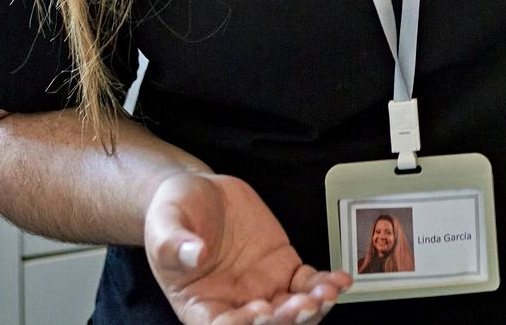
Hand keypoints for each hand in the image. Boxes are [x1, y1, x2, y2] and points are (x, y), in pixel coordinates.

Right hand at [145, 172, 350, 324]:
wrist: (200, 193)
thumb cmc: (175, 214)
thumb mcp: (164, 223)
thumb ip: (174, 242)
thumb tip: (193, 253)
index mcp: (200, 305)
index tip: (260, 311)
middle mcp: (234, 305)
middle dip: (285, 320)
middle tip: (303, 305)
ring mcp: (262, 288)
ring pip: (291, 311)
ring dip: (312, 308)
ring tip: (326, 294)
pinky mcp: (284, 268)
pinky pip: (308, 283)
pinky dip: (325, 284)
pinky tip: (340, 280)